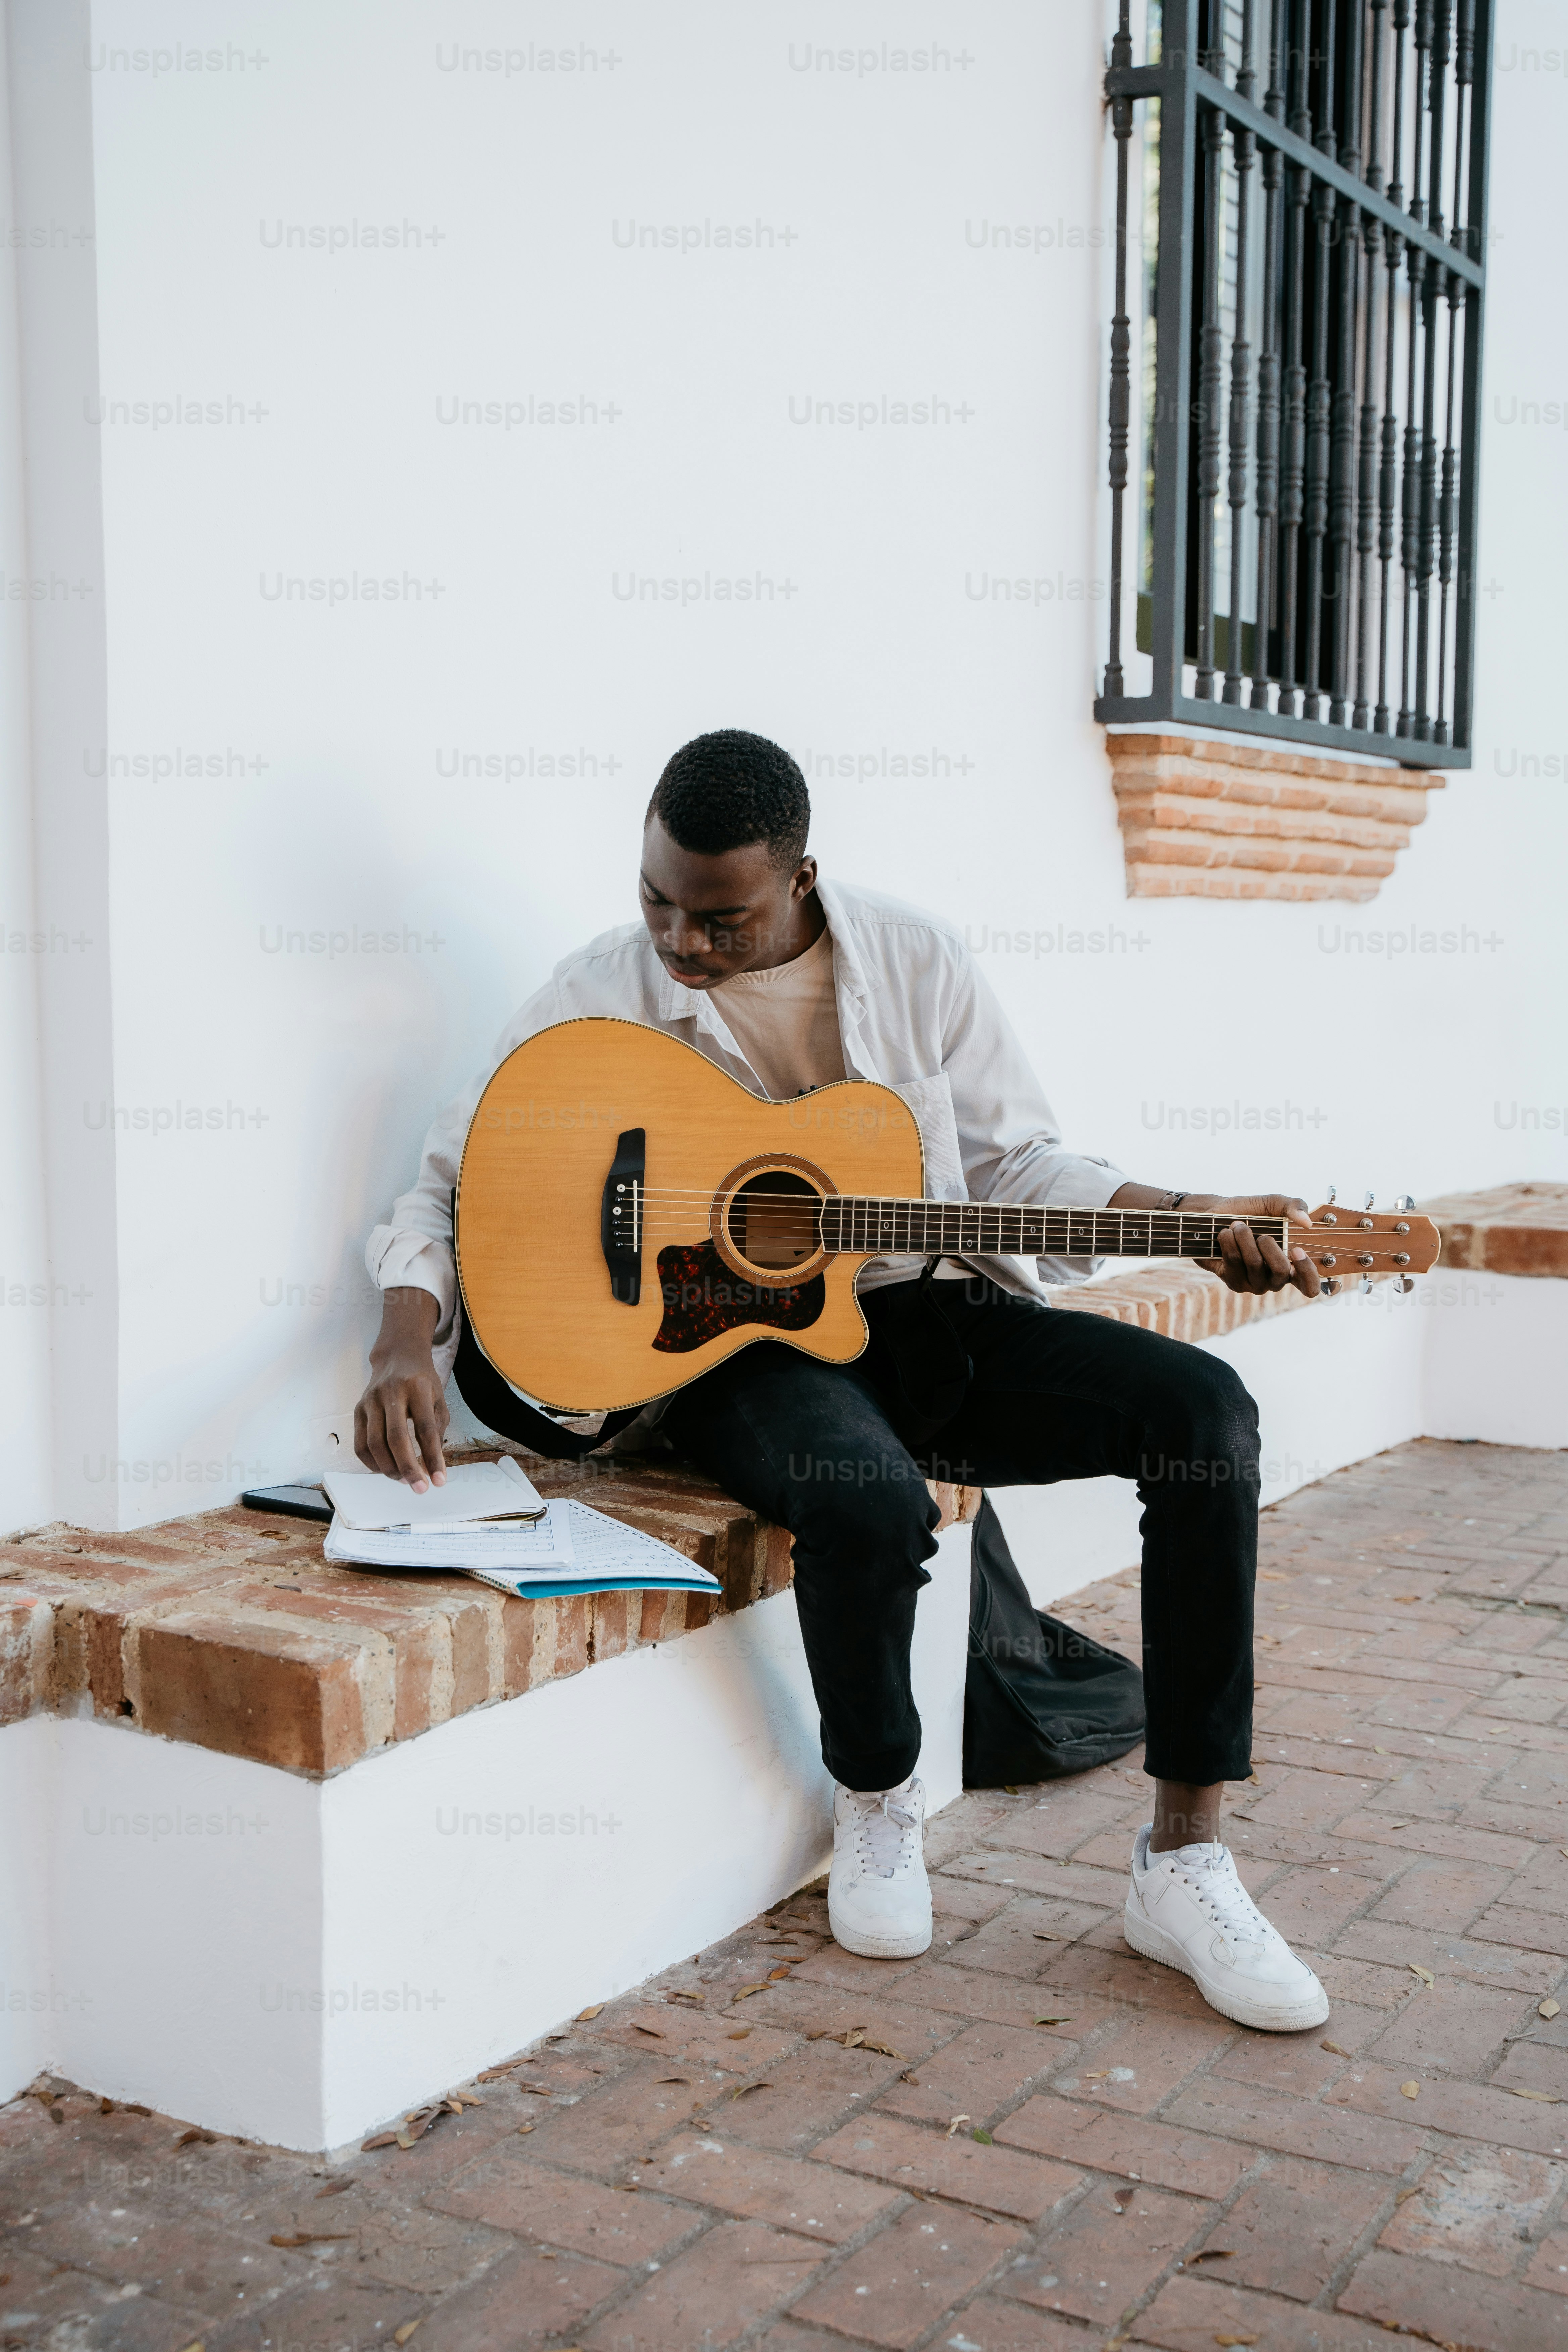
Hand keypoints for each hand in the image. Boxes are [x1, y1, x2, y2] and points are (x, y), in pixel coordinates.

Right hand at [355, 1288, 449, 1489]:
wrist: (397, 1356)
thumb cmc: (422, 1382)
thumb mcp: (438, 1401)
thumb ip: (437, 1433)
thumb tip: (432, 1469)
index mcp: (418, 1389)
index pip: (426, 1430)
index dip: (433, 1459)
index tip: (439, 1481)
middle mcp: (392, 1393)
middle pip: (396, 1438)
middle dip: (408, 1468)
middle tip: (419, 1488)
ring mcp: (371, 1401)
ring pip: (374, 1444)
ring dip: (389, 1468)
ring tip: (405, 1479)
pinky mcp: (358, 1409)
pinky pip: (360, 1444)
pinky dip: (372, 1463)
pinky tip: (386, 1469)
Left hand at [1182, 1194, 1322, 1298]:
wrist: (1214, 1216)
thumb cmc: (1249, 1213)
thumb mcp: (1273, 1203)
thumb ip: (1294, 1206)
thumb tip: (1306, 1221)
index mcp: (1292, 1265)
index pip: (1309, 1285)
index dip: (1306, 1270)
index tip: (1296, 1249)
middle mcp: (1275, 1280)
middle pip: (1281, 1270)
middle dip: (1267, 1242)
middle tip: (1258, 1231)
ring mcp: (1254, 1284)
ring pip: (1254, 1263)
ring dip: (1244, 1236)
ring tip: (1237, 1226)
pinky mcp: (1233, 1282)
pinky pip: (1234, 1260)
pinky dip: (1228, 1240)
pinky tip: (1225, 1234)